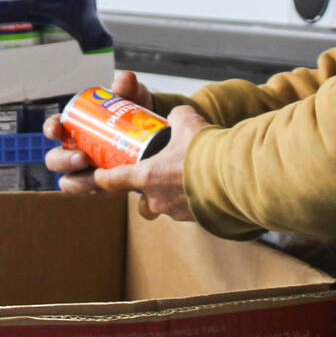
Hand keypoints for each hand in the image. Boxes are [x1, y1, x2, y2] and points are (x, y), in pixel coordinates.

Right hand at [43, 71, 154, 193]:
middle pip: (55, 159)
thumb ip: (128, 88)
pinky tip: (110, 188)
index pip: (53, 127)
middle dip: (63, 160)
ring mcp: (85, 171)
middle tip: (82, 158)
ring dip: (77, 182)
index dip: (50, 129)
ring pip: (68, 182)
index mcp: (74, 127)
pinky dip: (98, 192)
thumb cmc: (134, 114)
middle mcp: (73, 150)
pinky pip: (91, 193)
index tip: (56, 130)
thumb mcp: (133, 99)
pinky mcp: (100, 186)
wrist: (154, 136)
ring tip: (95, 178)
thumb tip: (124, 79)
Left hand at [90, 106, 206, 221]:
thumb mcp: (187, 122)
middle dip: (148, 194)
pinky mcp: (199, 220)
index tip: (98, 175)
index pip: (113, 181)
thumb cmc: (206, 151)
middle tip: (158, 180)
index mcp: (147, 177)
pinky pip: (191, 212)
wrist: (236, 175)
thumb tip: (176, 116)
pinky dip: (195, 202)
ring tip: (188, 182)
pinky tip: (207, 189)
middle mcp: (158, 199)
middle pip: (143, 204)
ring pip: (168, 208)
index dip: (103, 178)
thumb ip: (176, 118)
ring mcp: (178, 212)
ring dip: (173, 197)